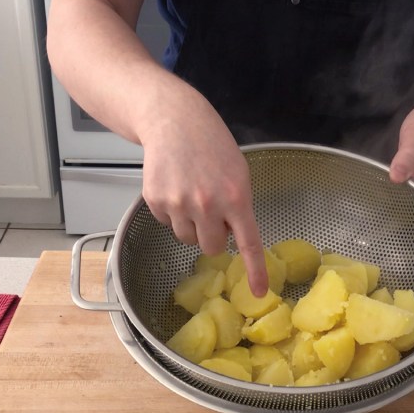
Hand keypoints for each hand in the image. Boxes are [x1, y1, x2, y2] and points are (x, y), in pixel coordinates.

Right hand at [140, 97, 268, 295]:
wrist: (174, 120)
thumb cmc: (211, 144)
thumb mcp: (238, 172)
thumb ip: (239, 205)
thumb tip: (233, 236)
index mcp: (236, 197)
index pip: (248, 243)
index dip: (254, 270)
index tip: (257, 292)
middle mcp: (207, 204)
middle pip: (212, 248)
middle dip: (213, 236)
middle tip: (211, 212)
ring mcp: (179, 203)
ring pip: (187, 238)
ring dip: (191, 224)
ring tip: (191, 192)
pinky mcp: (156, 200)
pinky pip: (167, 223)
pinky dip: (171, 211)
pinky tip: (175, 186)